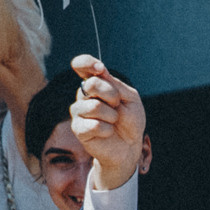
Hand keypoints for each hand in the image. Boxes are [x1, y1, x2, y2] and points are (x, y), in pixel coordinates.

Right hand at [69, 55, 146, 191]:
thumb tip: (99, 72)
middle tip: (118, 106)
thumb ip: (116, 85)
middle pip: (91, 84)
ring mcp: (79, 111)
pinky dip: (107, 129)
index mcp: (96, 83)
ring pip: (93, 106)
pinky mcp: (78, 129)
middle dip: (112, 95)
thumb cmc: (130, 121)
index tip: (100, 69)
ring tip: (114, 121)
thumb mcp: (131, 99)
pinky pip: (92, 125)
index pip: (82, 64)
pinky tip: (108, 132)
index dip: (87, 63)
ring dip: (111, 116)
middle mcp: (84, 95)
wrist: (129, 146)